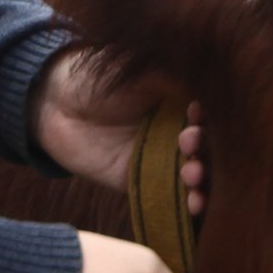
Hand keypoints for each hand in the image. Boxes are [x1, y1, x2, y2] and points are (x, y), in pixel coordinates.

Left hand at [32, 48, 209, 213]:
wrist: (56, 106)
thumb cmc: (100, 76)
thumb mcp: (145, 69)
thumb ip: (181, 76)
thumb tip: (216, 75)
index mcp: (185, 99)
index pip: (216, 114)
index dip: (214, 118)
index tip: (197, 114)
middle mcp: (181, 129)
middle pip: (212, 146)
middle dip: (208, 149)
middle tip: (188, 143)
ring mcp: (166, 158)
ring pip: (199, 173)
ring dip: (204, 178)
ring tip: (193, 175)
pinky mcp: (149, 183)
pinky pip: (177, 197)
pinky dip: (191, 202)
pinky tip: (195, 203)